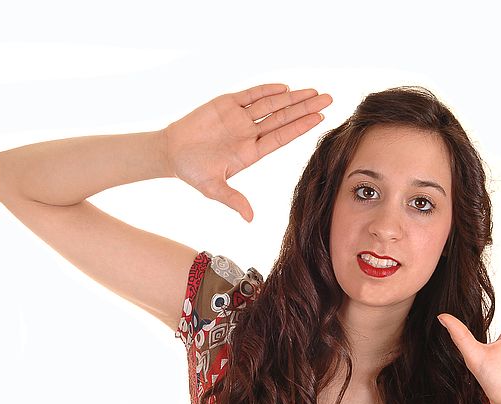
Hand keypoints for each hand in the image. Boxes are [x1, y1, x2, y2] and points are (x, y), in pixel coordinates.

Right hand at [162, 83, 332, 222]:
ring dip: (292, 97)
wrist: (171, 151)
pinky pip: (251, 95)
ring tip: (314, 91)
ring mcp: (240, 117)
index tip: (320, 119)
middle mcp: (250, 133)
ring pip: (271, 104)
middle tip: (329, 99)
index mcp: (251, 152)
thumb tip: (250, 219)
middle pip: (283, 118)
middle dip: (305, 108)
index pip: (281, 137)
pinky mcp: (226, 104)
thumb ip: (233, 200)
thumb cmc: (193, 171)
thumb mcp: (213, 188)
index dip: (300, 128)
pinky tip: (284, 88)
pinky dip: (266, 90)